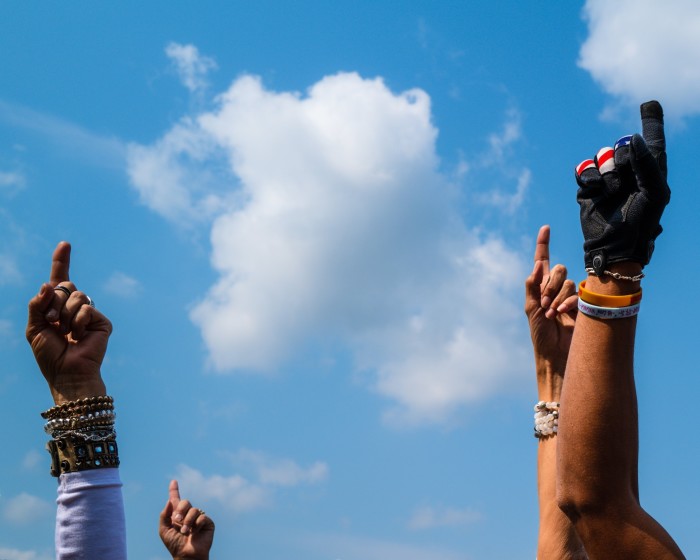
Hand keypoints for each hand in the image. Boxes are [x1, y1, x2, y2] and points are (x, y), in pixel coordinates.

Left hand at [26, 242, 110, 404]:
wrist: (67, 373)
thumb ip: (37, 304)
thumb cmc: (49, 355)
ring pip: (77, 295)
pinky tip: (79, 337)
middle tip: (53, 322)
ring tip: (66, 332)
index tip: (65, 244)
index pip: (58, 280)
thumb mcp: (33, 327)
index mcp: (57, 307)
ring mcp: (90, 313)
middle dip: (54, 302)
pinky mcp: (102, 322)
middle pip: (65, 285)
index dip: (61, 261)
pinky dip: (79, 322)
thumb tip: (47, 284)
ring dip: (65, 314)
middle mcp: (74, 307)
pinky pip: (87, 309)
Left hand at [160, 480, 214, 559]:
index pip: (176, 499)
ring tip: (186, 532)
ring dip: (188, 521)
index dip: (174, 490)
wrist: (187, 555)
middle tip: (177, 520)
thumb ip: (164, 515)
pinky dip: (197, 525)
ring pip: (194, 510)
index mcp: (177, 515)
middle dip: (181, 510)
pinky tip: (195, 533)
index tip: (173, 481)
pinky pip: (202, 517)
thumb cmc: (174, 545)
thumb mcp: (164, 530)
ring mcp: (198, 518)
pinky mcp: (207, 523)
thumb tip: (169, 501)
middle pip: (185, 502)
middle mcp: (188, 514)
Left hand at [524, 226, 576, 376]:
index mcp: (542, 286)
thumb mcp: (531, 308)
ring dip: (557, 297)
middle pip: (559, 269)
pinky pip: (578, 294)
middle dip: (550, 286)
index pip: (544, 260)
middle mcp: (558, 288)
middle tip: (544, 304)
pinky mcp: (585, 305)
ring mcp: (572, 296)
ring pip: (568, 282)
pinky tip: (562, 314)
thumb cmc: (540, 334)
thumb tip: (539, 263)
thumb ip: (533, 285)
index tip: (545, 228)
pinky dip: (568, 302)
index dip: (544, 244)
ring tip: (553, 314)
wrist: (555, 355)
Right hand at [575, 100, 669, 273]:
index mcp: (650, 170)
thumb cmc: (641, 223)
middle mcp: (628, 171)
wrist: (614, 245)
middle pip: (622, 144)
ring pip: (601, 154)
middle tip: (626, 178)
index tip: (649, 104)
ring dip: (607, 171)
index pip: (652, 140)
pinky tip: (596, 190)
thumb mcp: (654, 192)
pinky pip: (584, 168)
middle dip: (623, 157)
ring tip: (612, 190)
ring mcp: (607, 178)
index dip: (651, 121)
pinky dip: (589, 176)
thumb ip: (646, 163)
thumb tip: (631, 139)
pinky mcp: (587, 186)